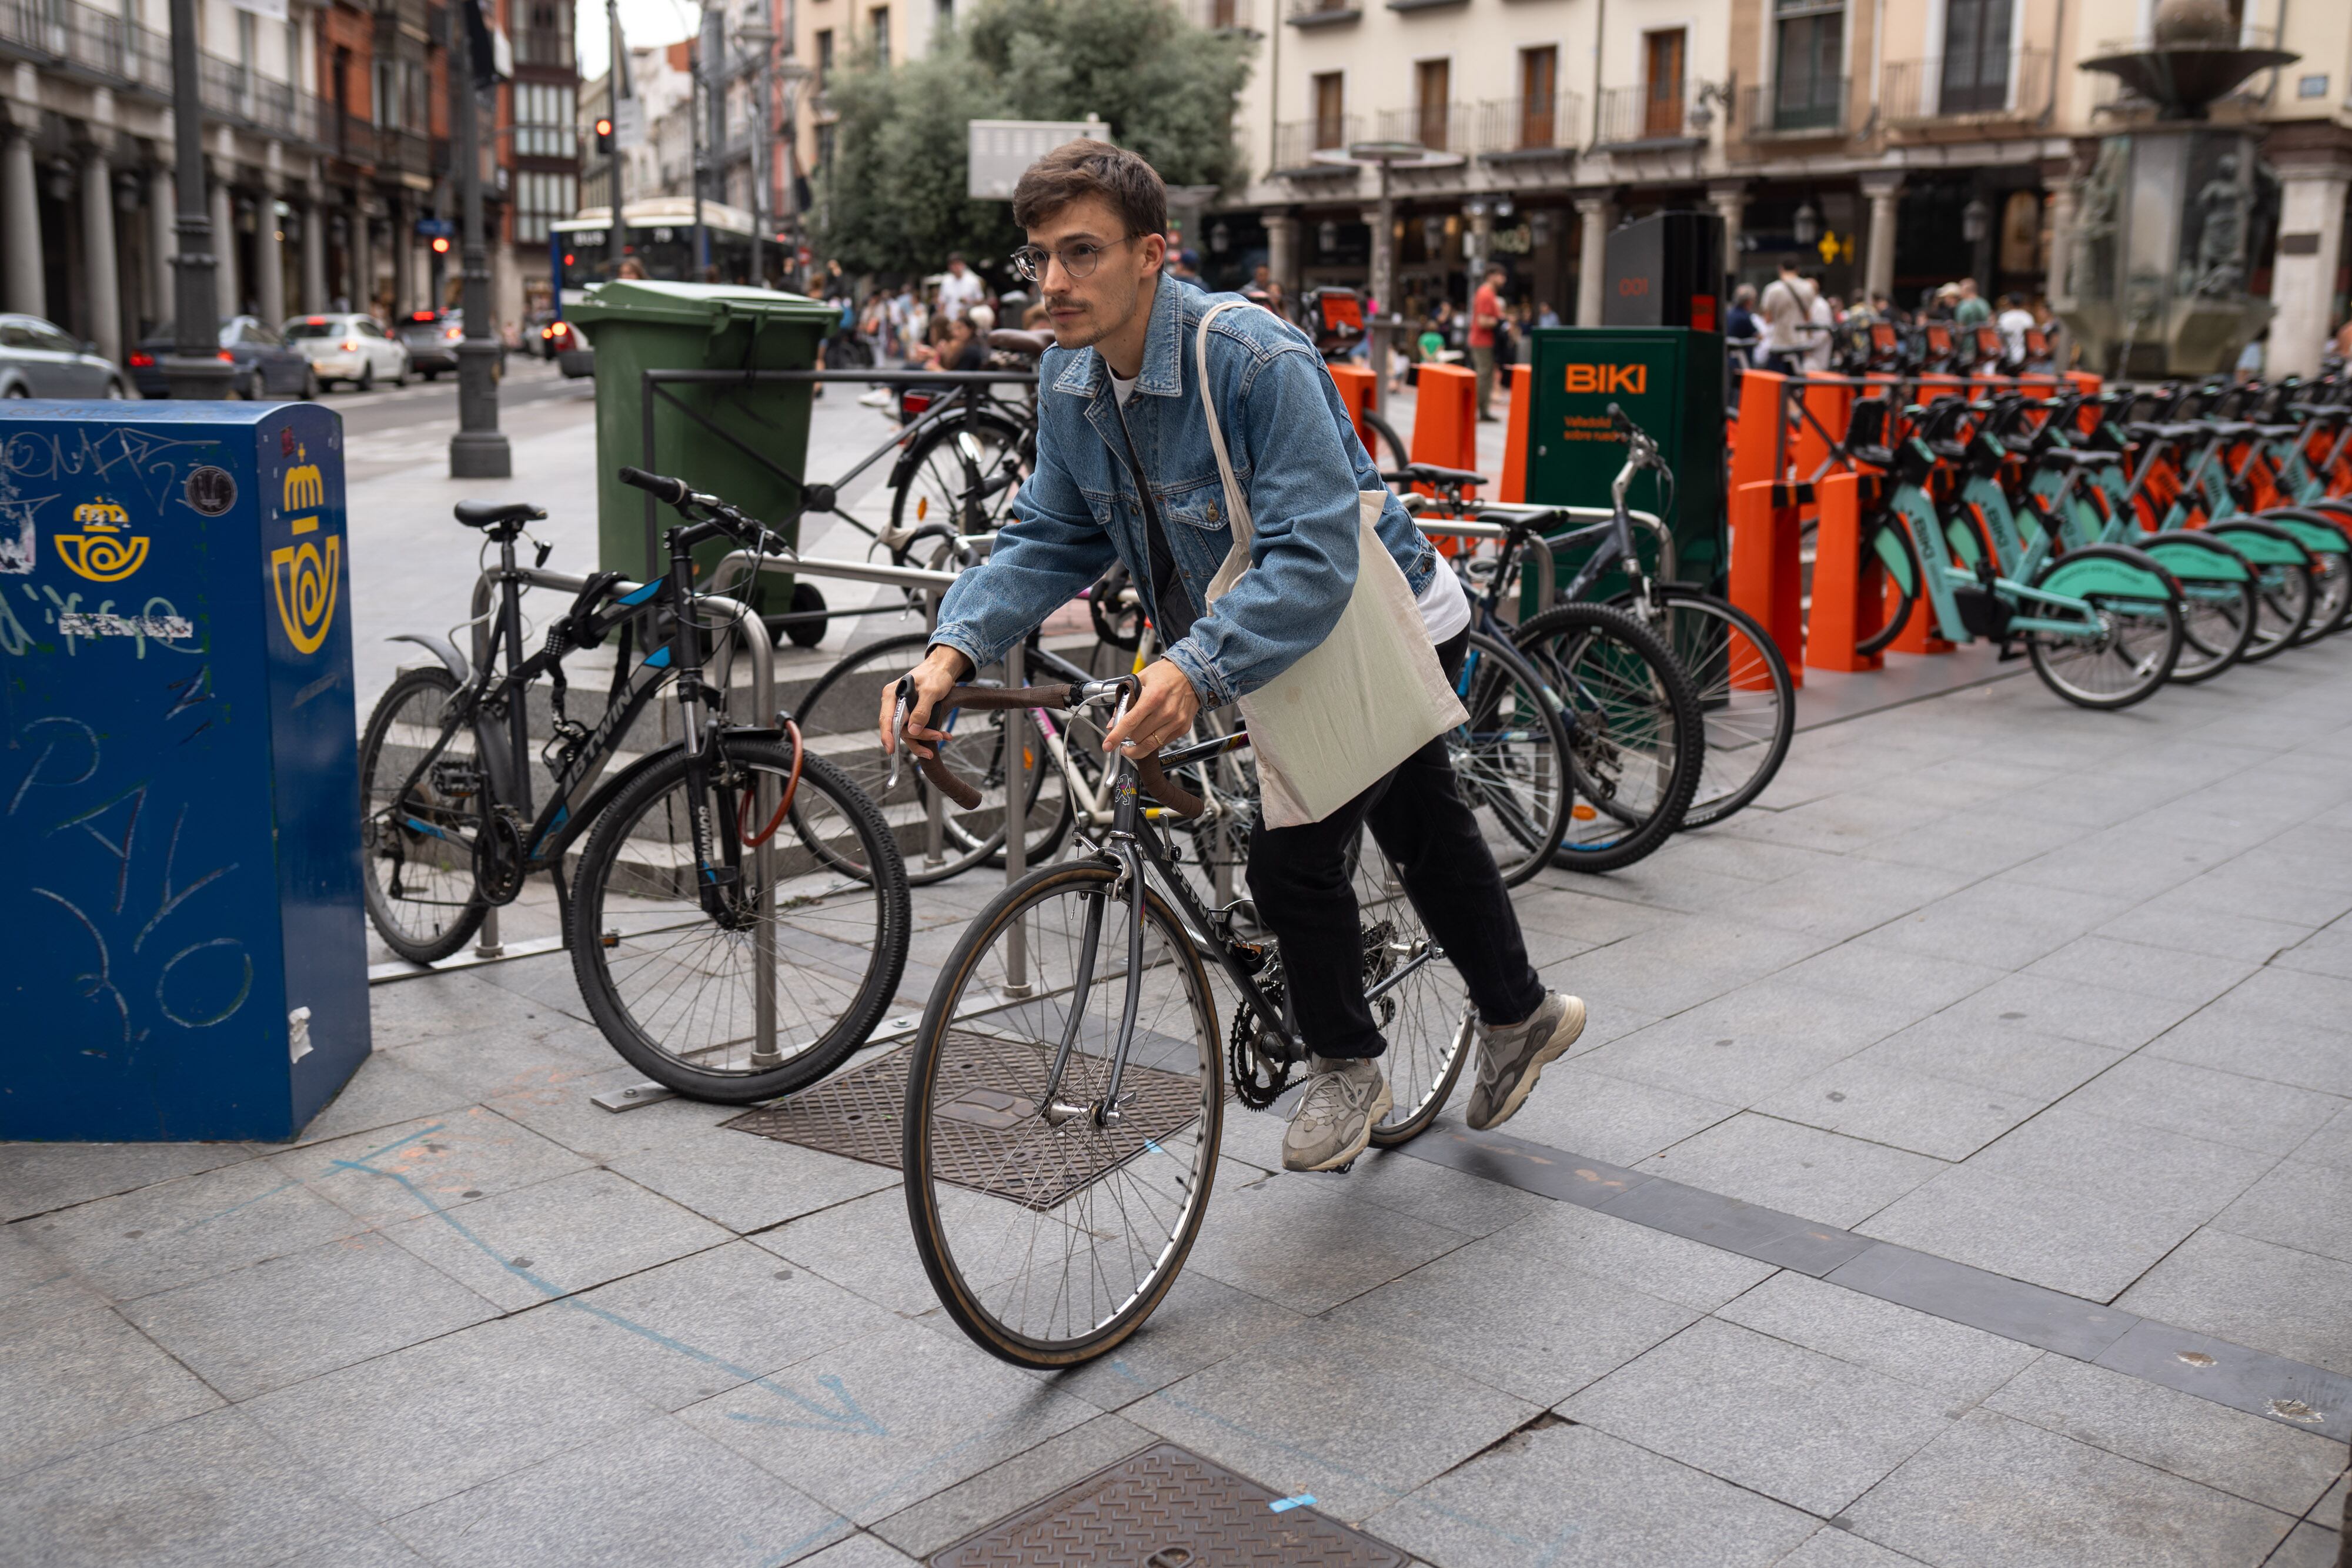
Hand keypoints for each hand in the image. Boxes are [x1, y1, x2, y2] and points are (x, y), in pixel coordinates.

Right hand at [879, 644, 971, 760]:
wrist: (944, 670)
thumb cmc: (936, 675)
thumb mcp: (931, 691)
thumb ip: (921, 710)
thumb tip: (912, 731)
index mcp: (891, 695)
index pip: (885, 719)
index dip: (887, 736)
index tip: (891, 750)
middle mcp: (894, 704)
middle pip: (899, 728)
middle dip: (918, 736)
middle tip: (938, 737)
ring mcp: (902, 711)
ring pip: (908, 732)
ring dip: (925, 738)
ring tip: (943, 736)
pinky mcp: (912, 716)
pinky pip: (916, 730)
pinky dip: (928, 734)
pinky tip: (943, 735)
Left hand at [1099, 659, 1198, 758]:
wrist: (1192, 673)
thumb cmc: (1166, 674)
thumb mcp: (1140, 680)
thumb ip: (1125, 702)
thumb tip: (1113, 723)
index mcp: (1153, 697)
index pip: (1130, 722)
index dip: (1116, 737)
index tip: (1108, 745)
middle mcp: (1166, 711)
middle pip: (1138, 737)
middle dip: (1126, 738)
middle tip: (1123, 735)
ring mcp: (1176, 721)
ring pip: (1150, 745)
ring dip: (1138, 746)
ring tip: (1132, 742)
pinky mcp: (1183, 728)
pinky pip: (1162, 743)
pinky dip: (1152, 741)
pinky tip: (1150, 732)